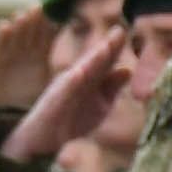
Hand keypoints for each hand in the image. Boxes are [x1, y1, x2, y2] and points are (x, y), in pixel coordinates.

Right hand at [0, 4, 59, 126]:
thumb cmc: (25, 96)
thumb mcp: (46, 87)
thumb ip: (60, 78)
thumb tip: (83, 73)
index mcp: (43, 52)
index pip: (50, 33)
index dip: (53, 24)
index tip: (58, 17)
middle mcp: (28, 45)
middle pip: (34, 26)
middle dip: (37, 18)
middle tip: (40, 9)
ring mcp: (11, 47)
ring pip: (18, 28)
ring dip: (20, 22)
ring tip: (23, 16)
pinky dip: (2, 33)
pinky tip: (5, 27)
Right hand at [1, 26, 133, 166]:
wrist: (43, 141)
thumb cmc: (71, 120)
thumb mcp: (99, 104)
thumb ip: (112, 87)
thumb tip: (127, 69)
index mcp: (88, 78)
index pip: (104, 60)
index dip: (115, 46)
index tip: (126, 31)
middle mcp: (76, 77)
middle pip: (94, 60)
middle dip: (107, 46)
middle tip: (121, 30)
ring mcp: (65, 88)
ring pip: (81, 70)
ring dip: (93, 58)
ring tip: (107, 46)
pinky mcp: (55, 101)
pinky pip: (65, 89)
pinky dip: (73, 80)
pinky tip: (81, 72)